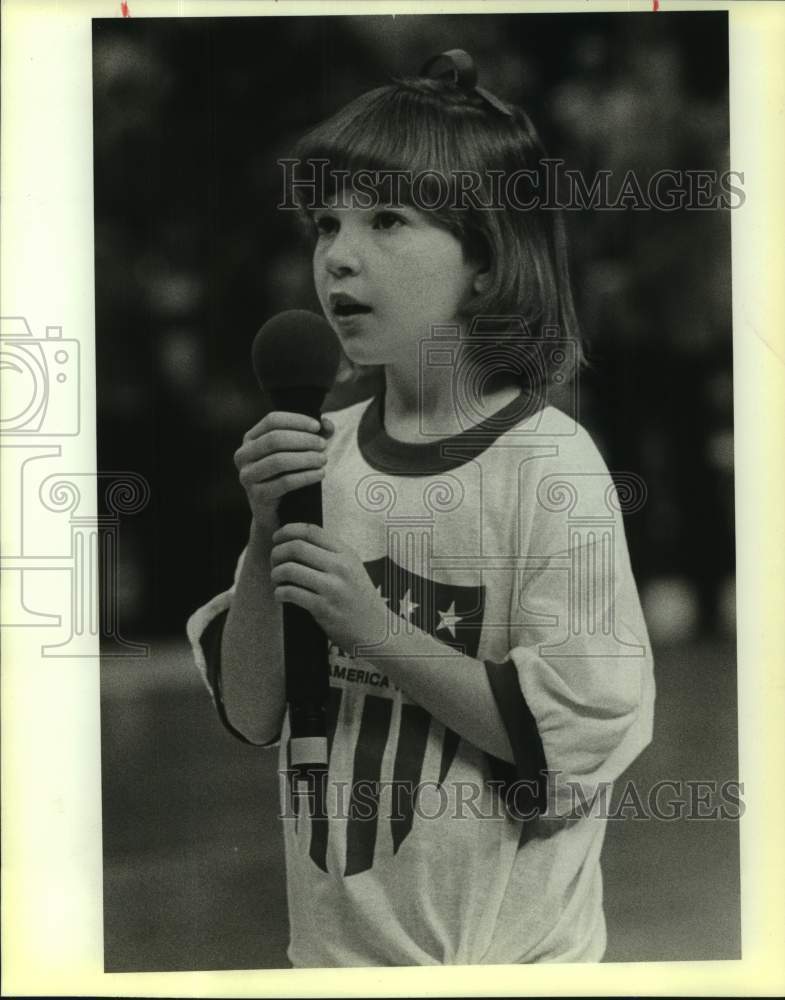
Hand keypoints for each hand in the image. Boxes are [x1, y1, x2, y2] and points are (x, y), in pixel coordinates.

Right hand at [234, 412, 333, 532]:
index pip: (272, 420)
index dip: (296, 420)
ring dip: (306, 458)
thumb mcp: (298, 451)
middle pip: (274, 439)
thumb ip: (314, 434)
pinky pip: (284, 482)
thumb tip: (327, 425)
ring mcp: (247, 476)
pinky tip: (320, 474)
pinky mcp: (257, 495)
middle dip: (303, 440)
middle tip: (323, 446)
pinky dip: (305, 476)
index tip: (318, 427)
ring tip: (323, 460)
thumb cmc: (288, 474)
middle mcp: (243, 455)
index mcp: (250, 438)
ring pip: (279, 461)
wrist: (276, 512)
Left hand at [270, 522, 391, 654]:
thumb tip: (295, 541)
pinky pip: (290, 593)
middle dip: (277, 553)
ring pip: (289, 569)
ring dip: (276, 574)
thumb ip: (330, 553)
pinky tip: (281, 596)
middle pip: (296, 547)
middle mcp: (340, 566)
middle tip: (274, 562)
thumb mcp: (352, 568)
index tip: (277, 538)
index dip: (288, 530)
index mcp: (346, 553)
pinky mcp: (323, 607)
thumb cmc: (359, 599)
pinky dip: (279, 593)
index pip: (311, 531)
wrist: (376, 630)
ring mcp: (332, 587)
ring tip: (277, 581)